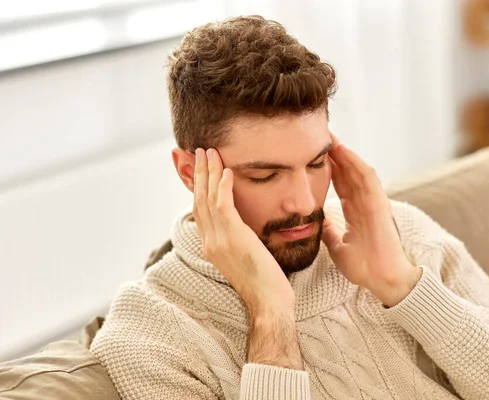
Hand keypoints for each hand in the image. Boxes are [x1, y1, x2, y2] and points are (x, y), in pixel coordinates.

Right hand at [192, 148, 294, 316]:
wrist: (269, 303)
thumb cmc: (264, 283)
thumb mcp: (246, 257)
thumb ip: (238, 239)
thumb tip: (242, 226)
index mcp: (211, 246)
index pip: (200, 210)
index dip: (198, 187)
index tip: (200, 168)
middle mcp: (210, 242)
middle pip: (199, 200)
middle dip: (199, 174)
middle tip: (199, 151)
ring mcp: (219, 240)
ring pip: (208, 198)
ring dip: (209, 173)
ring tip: (210, 152)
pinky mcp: (233, 238)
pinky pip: (223, 205)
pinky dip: (223, 186)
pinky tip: (227, 171)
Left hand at [321, 135, 421, 306]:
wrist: (381, 280)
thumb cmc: (364, 266)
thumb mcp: (338, 245)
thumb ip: (330, 231)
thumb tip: (317, 222)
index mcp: (355, 211)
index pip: (340, 183)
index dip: (327, 167)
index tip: (311, 153)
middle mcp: (364, 202)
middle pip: (348, 172)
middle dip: (334, 154)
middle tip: (318, 134)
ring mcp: (373, 202)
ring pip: (357, 170)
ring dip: (344, 152)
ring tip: (329, 136)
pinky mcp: (380, 204)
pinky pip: (368, 179)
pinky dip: (356, 163)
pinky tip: (344, 151)